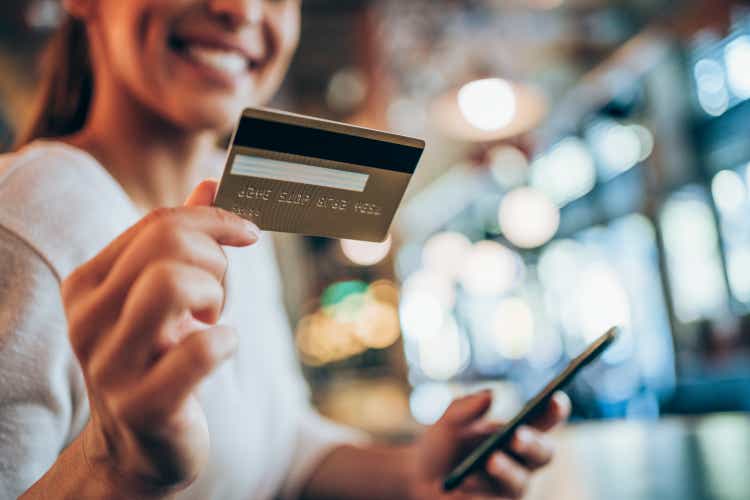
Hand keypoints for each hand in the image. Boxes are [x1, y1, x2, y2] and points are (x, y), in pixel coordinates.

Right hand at [61, 180, 258, 494]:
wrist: (142, 445)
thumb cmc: (160, 359)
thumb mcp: (166, 295)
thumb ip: (185, 240)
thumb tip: (211, 183)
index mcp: (89, 284)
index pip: (158, 223)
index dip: (215, 220)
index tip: (247, 234)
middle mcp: (88, 319)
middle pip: (168, 244)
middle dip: (215, 260)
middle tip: (217, 296)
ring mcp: (110, 365)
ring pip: (175, 284)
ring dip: (215, 298)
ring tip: (210, 321)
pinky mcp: (143, 405)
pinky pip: (203, 348)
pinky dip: (226, 342)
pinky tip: (219, 350)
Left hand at [408, 390, 570, 499]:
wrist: (421, 478)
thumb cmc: (443, 446)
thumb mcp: (448, 421)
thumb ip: (466, 406)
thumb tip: (491, 394)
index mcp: (516, 432)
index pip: (544, 420)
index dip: (555, 410)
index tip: (557, 397)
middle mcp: (521, 462)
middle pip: (543, 454)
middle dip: (533, 443)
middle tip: (517, 435)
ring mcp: (510, 488)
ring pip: (520, 482)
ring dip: (506, 470)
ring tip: (490, 460)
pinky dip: (480, 490)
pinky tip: (465, 482)